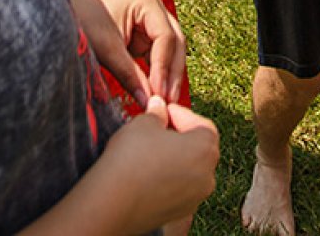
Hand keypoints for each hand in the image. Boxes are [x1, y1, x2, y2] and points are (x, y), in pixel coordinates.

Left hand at [75, 0, 187, 105]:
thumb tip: (148, 101)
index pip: (166, 37)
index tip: (159, 94)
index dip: (164, 67)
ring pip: (172, 52)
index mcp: (147, 2)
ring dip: (169, 77)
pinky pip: (160, 57)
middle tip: (168, 102)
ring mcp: (154, 22)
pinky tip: (157, 94)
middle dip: (172, 74)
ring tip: (165, 102)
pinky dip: (159, 75)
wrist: (69, 17)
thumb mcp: (106, 49)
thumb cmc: (84, 23)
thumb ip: (129, 74)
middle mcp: (156, 9)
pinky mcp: (148, 37)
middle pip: (176, 43)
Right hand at [99, 97, 219, 232]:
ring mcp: (195, 197)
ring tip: (151, 151)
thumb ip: (157, 114)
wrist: (112, 202)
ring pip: (190, 170)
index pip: (201, 124)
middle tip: (159, 128)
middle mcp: (207, 176)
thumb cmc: (131, 158)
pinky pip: (179, 189)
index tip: (164, 110)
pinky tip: (148, 172)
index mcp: (205, 149)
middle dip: (181, 136)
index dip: (182, 114)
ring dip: (176, 159)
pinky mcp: (179, 212)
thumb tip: (159, 107)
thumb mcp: (143, 124)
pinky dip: (169, 178)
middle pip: (199, 149)